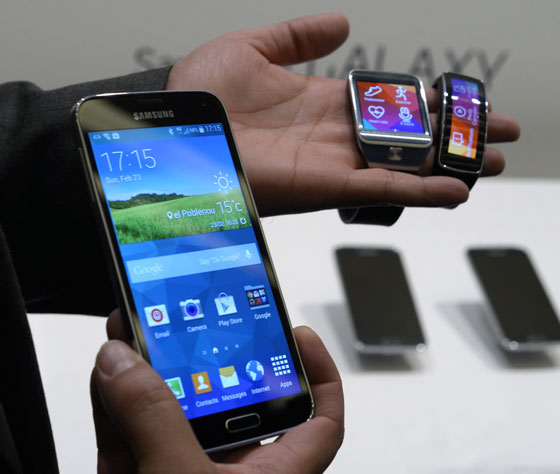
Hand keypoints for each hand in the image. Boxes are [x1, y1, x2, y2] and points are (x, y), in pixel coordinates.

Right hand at [91, 310, 343, 473]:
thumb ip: (153, 423)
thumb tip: (122, 364)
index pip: (317, 421)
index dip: (317, 376)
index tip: (301, 336)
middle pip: (228, 402)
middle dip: (201, 357)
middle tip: (191, 320)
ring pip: (173, 412)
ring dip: (152, 371)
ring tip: (141, 330)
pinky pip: (132, 433)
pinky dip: (117, 401)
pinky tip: (109, 369)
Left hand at [166, 13, 519, 215]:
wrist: (175, 130)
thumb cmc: (200, 94)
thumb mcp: (253, 47)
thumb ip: (297, 36)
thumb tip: (340, 25)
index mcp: (318, 104)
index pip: (385, 104)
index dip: (425, 102)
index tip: (459, 100)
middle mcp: (331, 136)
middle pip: (405, 138)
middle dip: (450, 136)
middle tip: (494, 135)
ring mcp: (330, 163)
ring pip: (402, 167)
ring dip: (448, 165)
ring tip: (489, 162)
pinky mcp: (322, 187)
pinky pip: (379, 190)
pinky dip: (417, 190)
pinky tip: (454, 189)